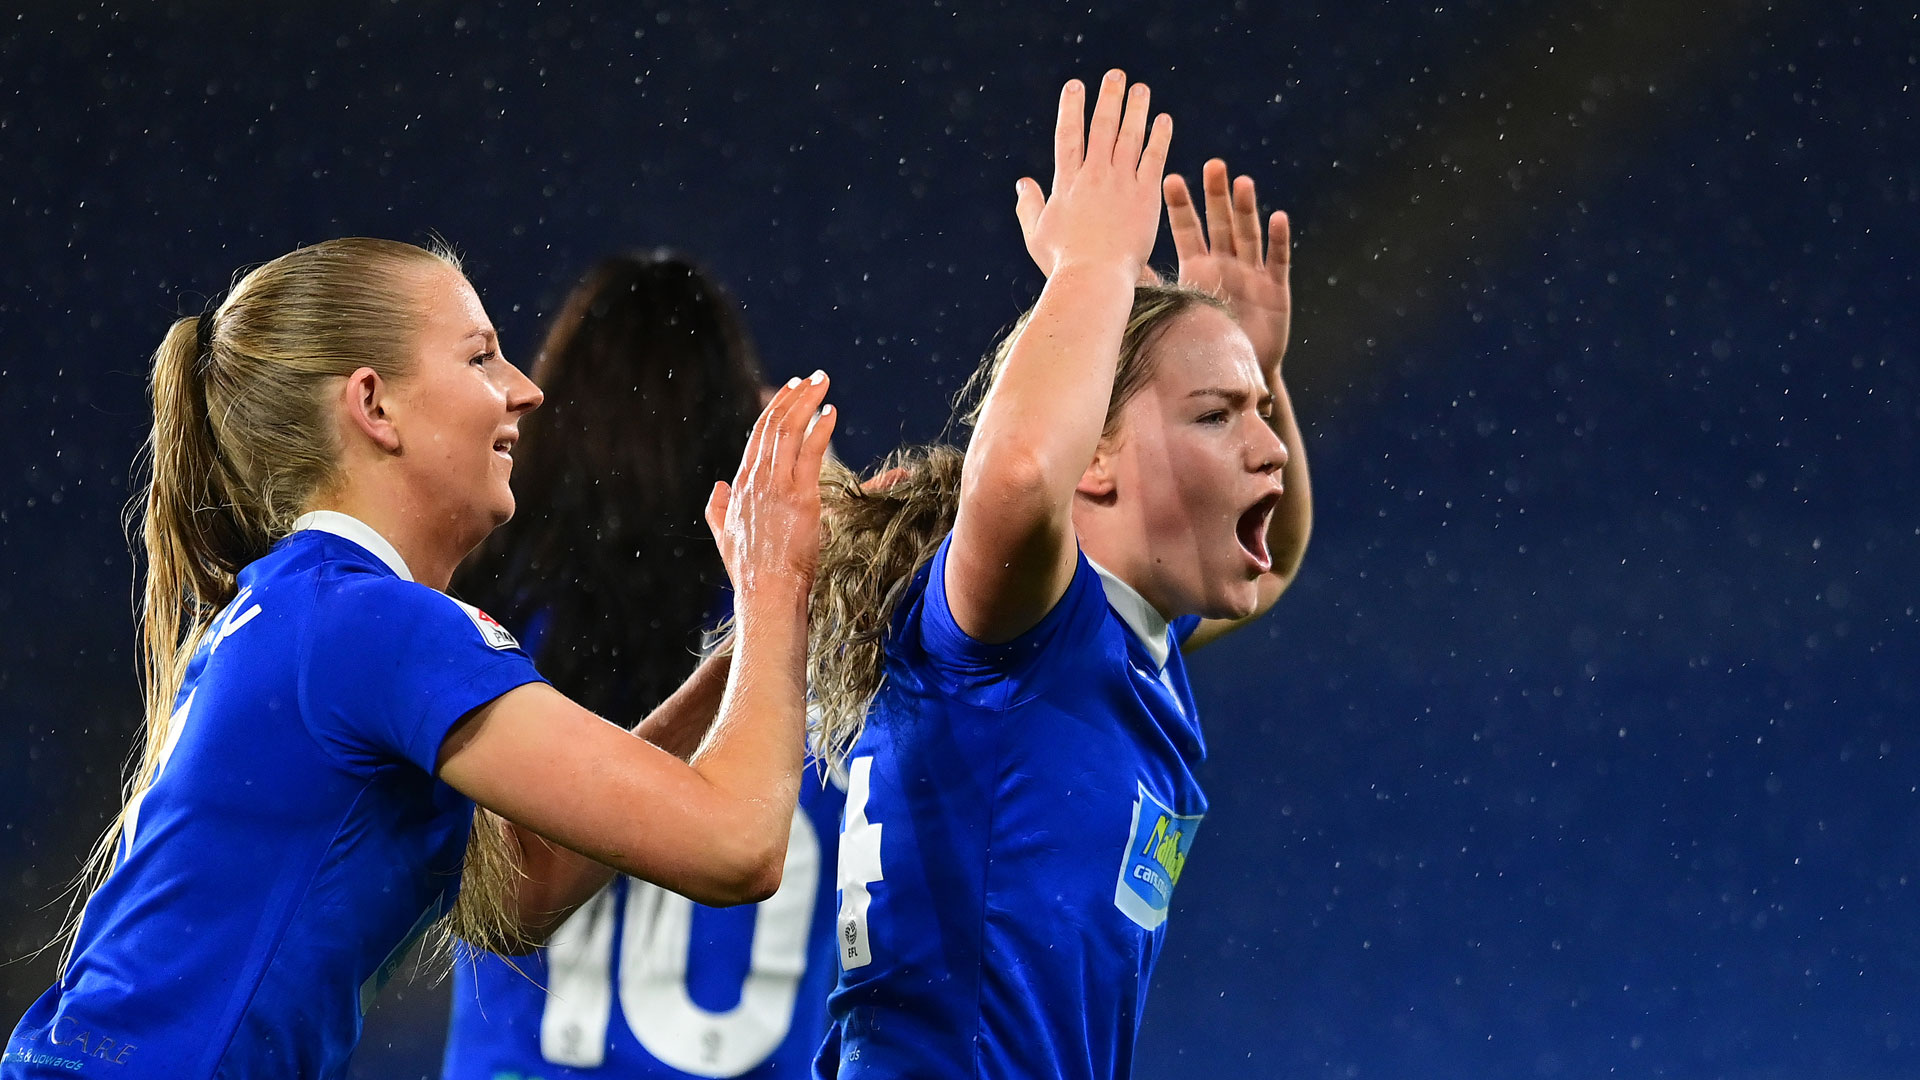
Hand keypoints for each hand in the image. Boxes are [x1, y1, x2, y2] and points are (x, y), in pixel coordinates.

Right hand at [705, 373, 837, 592]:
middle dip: (793, 397)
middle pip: (773, 427)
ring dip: (808, 403)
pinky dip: (821, 429)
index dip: (774, 411)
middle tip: (812, 378)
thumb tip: (717, 486)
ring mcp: (777, 487)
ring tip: (822, 382)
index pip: (757, 438)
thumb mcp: (724, 537)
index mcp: (740, 488)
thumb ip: (718, 509)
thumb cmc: (751, 572)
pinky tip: (831, 412)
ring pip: (790, 432)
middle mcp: (756, 481)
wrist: (766, 594)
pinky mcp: (800, 497)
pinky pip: (810, 453)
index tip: (789, 391)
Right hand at [1014, 70, 1172, 280]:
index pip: (1069, 135)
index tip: (1075, 86)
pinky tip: (1164, 119)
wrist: (1094, 279)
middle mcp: (1094, 175)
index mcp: (1066, 182)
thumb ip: (1028, 205)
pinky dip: (1159, 137)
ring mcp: (1121, 183)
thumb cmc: (1063, 263)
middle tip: (1115, 76)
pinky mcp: (1145, 196)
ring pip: (1130, 136)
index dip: (1072, 108)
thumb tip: (1022, 183)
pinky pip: (1154, 158)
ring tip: (1141, 89)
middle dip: (1108, 97)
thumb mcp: (1035, 234)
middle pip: (1102, 126)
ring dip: (1136, 109)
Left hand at [1164, 159, 1290, 370]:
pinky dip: (1278, 239)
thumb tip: (1114, 271)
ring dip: (1246, 209)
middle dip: (1216, 195)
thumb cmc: (1199, 342)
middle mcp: (1224, 264)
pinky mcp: (1275, 290)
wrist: (1234, 374)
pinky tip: (1278, 216)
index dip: (1181, 206)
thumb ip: (1151, 289)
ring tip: (1242, 182)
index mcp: (1197, 267)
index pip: (1187, 230)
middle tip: (1212, 165)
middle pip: (1220, 222)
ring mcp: (1251, 274)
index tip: (1169, 178)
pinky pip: (1277, 261)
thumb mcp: (1174, 313)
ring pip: (1248, 235)